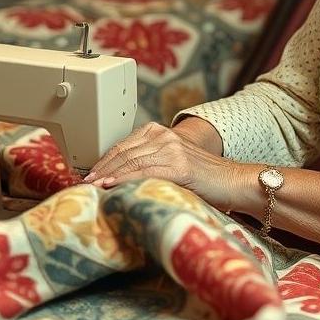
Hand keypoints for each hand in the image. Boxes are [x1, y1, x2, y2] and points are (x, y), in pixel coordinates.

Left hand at [83, 122, 246, 210]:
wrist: (233, 181)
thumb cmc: (203, 178)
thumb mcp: (170, 164)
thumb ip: (148, 164)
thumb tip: (117, 180)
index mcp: (159, 132)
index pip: (122, 145)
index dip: (104, 160)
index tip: (90, 174)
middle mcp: (164, 136)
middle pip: (123, 152)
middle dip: (102, 168)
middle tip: (86, 182)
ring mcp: (172, 148)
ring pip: (130, 161)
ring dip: (108, 175)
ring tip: (94, 187)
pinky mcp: (179, 165)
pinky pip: (144, 171)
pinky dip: (124, 179)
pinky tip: (112, 185)